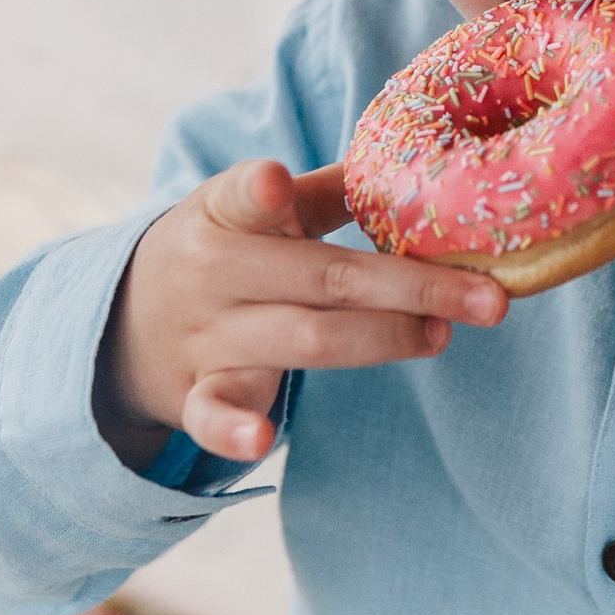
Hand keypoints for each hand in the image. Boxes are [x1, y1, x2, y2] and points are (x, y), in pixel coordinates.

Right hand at [108, 160, 505, 463]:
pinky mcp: (197, 395)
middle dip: (411, 288)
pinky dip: (234, 432)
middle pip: (321, 279)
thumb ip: (325, 193)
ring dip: (379, 341)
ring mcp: (208, 338)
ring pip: (303, 343)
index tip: (277, 186)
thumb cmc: (222, 250)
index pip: (242, 197)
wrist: (124, 320)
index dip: (260, 194)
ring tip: (442, 336)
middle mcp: (213, 273)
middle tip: (489, 298)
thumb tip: (418, 170)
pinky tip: (261, 444)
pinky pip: (216, 415)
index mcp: (224, 213)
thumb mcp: (251, 208)